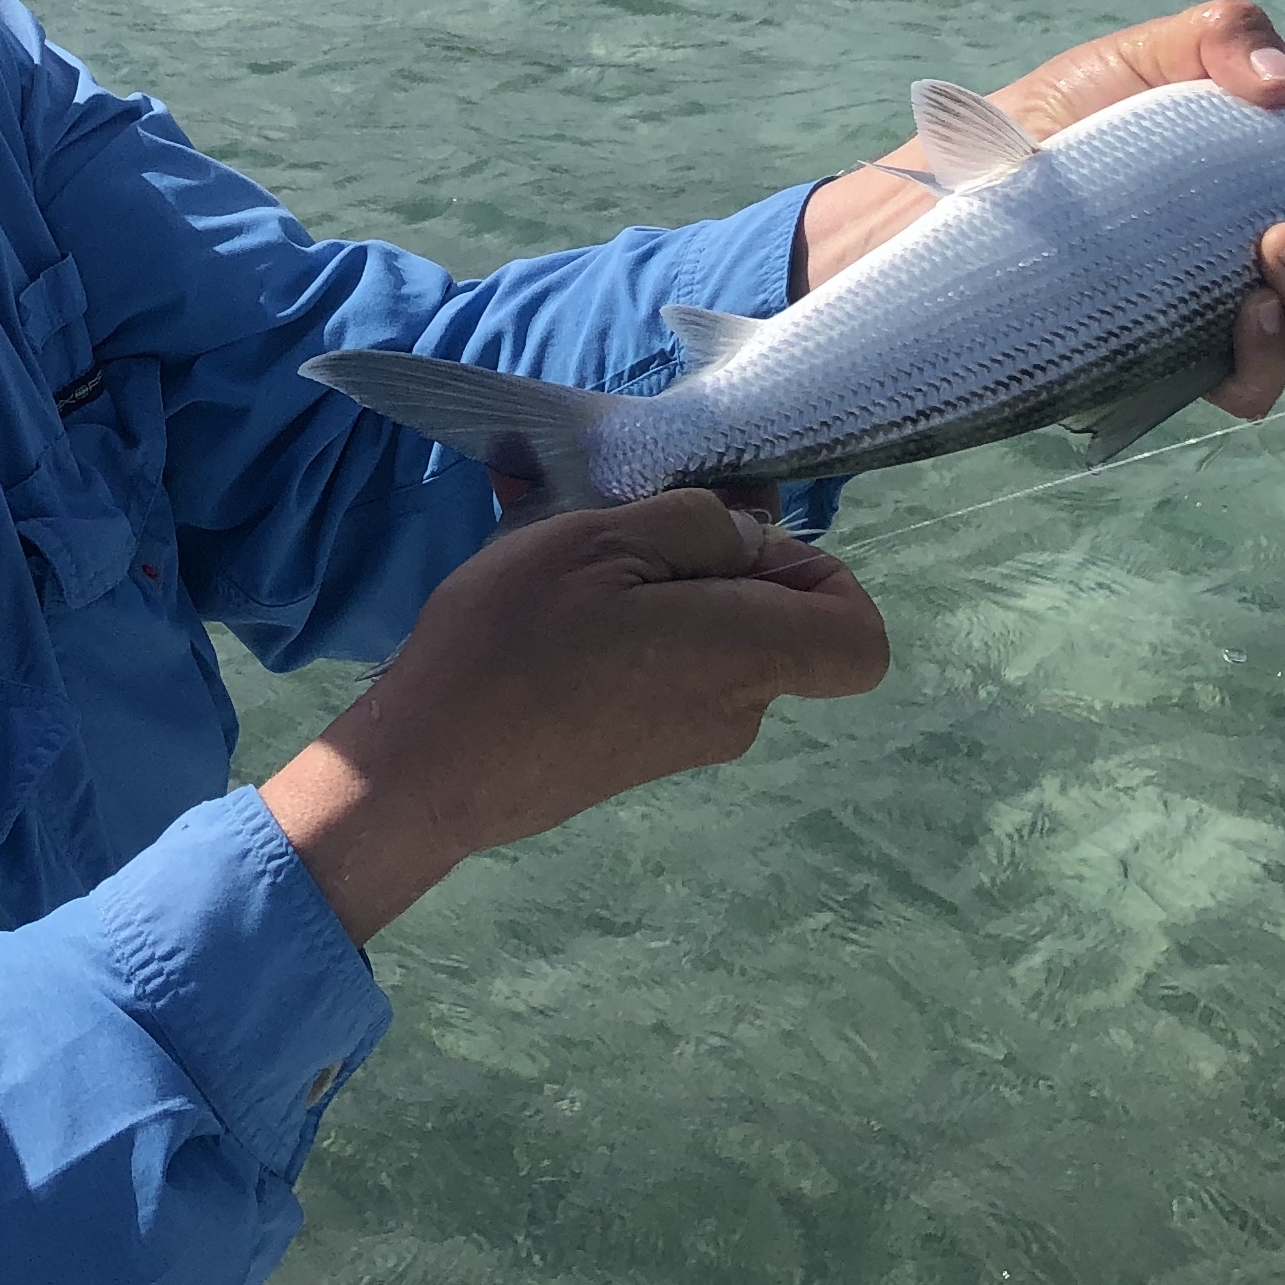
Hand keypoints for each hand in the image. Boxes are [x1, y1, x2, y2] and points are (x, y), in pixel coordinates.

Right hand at [261, 492, 888, 944]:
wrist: (427, 771)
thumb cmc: (514, 644)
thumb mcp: (600, 540)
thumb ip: (695, 525)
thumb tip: (746, 538)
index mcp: (743, 654)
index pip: (857, 636)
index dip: (822, 573)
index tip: (737, 537)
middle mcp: (734, 708)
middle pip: (773, 619)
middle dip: (710, 554)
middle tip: (618, 512)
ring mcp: (684, 737)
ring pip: (704, 632)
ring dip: (645, 574)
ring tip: (555, 531)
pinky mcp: (635, 749)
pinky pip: (657, 663)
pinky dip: (616, 615)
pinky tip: (536, 578)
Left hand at [788, 0, 1284, 416]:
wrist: (943, 209)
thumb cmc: (1052, 129)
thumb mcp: (1138, 58)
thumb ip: (1221, 42)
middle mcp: (1280, 257)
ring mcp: (1236, 320)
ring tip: (1272, 256)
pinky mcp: (1180, 370)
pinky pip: (1259, 389)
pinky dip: (1266, 357)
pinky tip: (1239, 318)